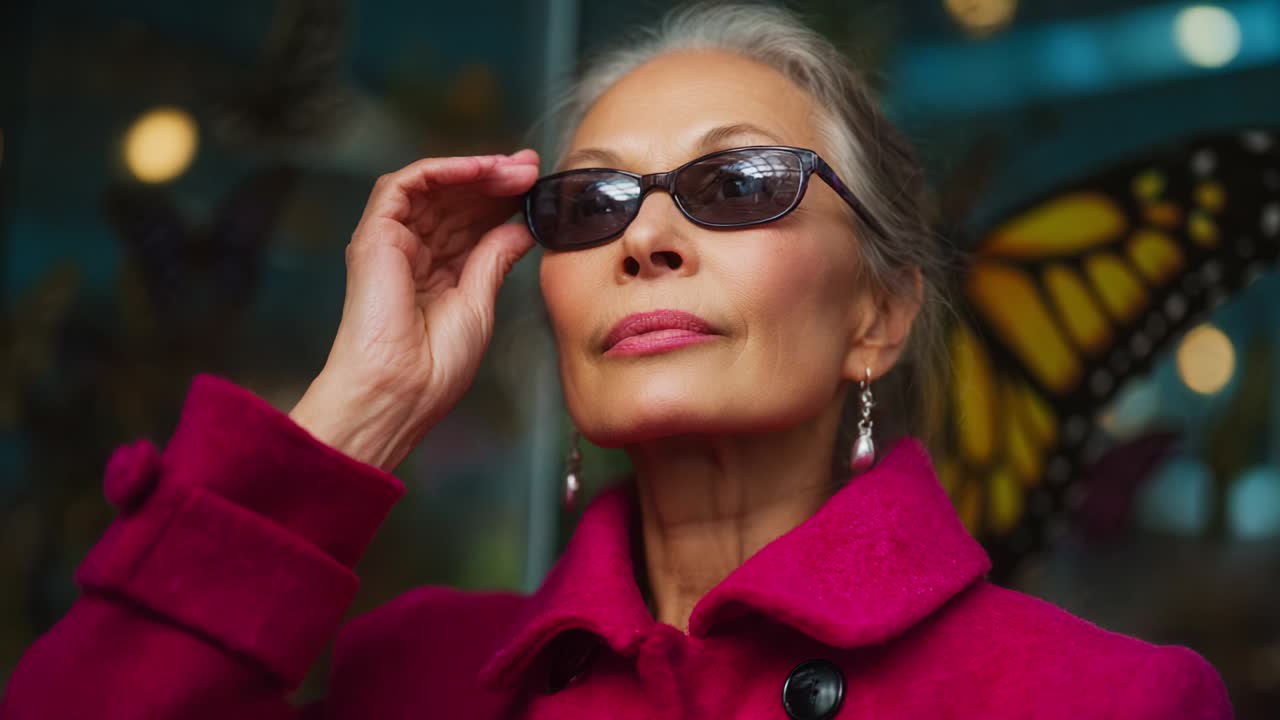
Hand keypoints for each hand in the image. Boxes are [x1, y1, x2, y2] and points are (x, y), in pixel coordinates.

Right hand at [289, 151, 539, 470]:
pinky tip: (481, 168)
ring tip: (517, 169)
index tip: (538, 185)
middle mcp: (412, 253)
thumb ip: (496, 257)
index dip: (502, 201)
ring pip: (433, 187)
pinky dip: (444, 170)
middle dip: (495, 181)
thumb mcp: (481, 301)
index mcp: (437, 274)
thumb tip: (521, 227)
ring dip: (476, 172)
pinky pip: (406, 184)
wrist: (403, 389)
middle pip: (455, 202)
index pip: (470, 224)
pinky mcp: (375, 233)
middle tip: (532, 168)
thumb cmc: (438, 364)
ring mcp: (391, 241)